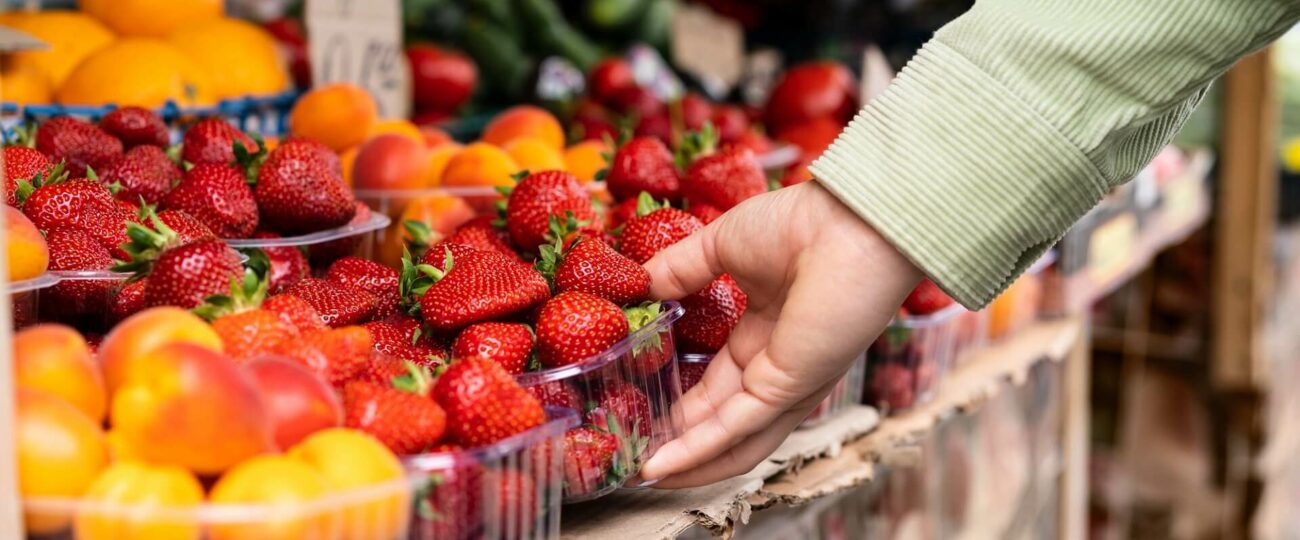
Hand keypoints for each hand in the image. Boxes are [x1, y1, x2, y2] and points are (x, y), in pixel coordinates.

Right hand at [639, 181, 920, 487]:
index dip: (681, 400)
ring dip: (688, 462)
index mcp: (768, 332)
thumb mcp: (721, 244)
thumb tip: (637, 284)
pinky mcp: (787, 388)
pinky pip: (736, 430)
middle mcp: (778, 365)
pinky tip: (661, 464)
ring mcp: (785, 382)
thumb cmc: (801, 223)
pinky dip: (697, 451)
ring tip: (645, 475)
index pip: (718, 382)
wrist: (846, 222)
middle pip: (722, 419)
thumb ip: (679, 269)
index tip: (641, 407)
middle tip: (636, 450)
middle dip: (680, 439)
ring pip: (732, 440)